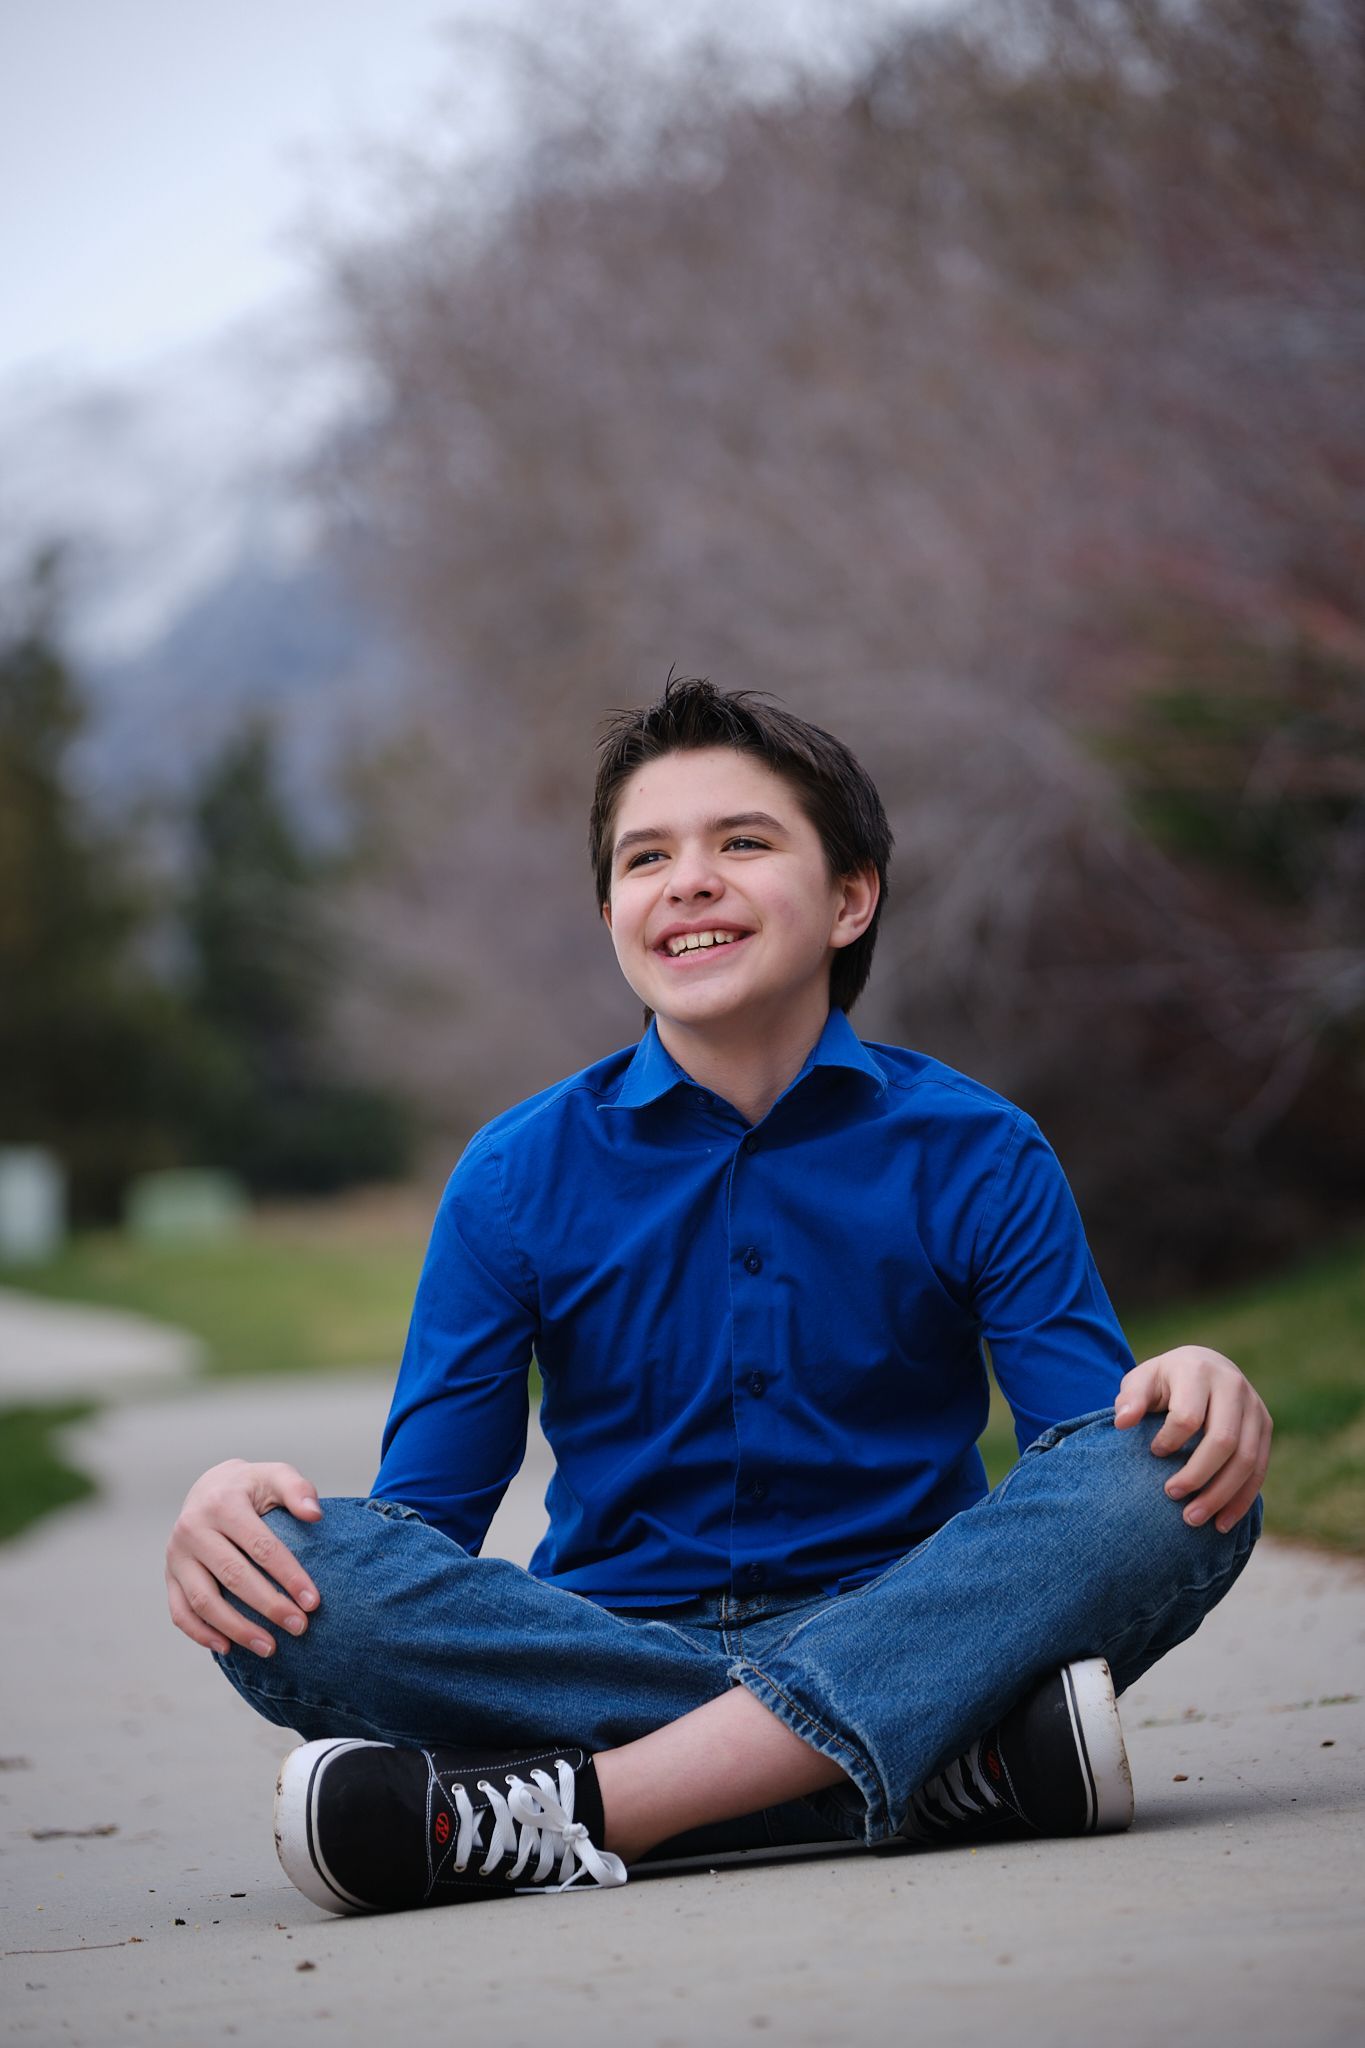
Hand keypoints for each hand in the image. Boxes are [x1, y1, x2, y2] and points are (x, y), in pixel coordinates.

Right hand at [165, 1459, 322, 1656]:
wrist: (208, 1488)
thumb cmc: (250, 1488)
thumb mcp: (275, 1476)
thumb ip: (297, 1490)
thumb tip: (315, 1514)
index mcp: (222, 1503)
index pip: (261, 1546)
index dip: (288, 1576)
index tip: (313, 1602)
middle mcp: (193, 1528)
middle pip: (233, 1575)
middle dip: (269, 1606)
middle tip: (299, 1627)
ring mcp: (176, 1555)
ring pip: (203, 1600)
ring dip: (236, 1629)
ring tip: (270, 1648)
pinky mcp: (169, 1575)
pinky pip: (179, 1611)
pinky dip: (201, 1634)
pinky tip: (228, 1648)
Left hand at [1114, 1346, 1271, 1534]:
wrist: (1201, 1366)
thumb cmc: (1163, 1381)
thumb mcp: (1141, 1381)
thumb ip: (1130, 1400)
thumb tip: (1122, 1423)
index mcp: (1198, 1371)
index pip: (1188, 1417)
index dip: (1170, 1442)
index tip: (1153, 1453)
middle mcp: (1233, 1385)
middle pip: (1223, 1441)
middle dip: (1198, 1476)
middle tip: (1171, 1496)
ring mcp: (1254, 1406)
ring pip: (1246, 1460)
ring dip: (1221, 1495)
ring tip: (1193, 1519)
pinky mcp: (1265, 1425)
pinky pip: (1259, 1468)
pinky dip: (1242, 1499)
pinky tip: (1222, 1523)